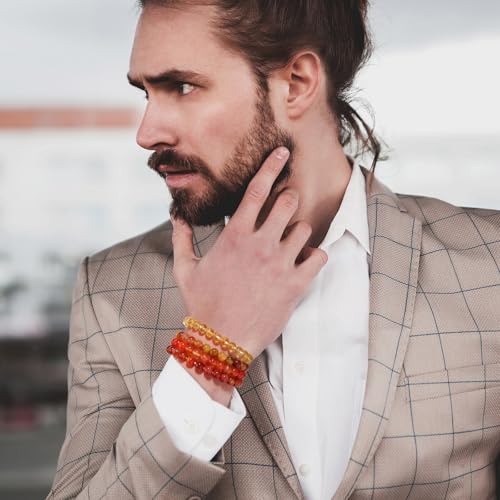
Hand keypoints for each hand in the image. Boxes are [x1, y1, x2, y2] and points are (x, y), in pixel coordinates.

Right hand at [171, 147, 327, 359]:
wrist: (221, 343)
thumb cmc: (202, 305)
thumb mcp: (186, 270)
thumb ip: (182, 238)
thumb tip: (176, 217)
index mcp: (235, 237)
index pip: (256, 190)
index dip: (271, 166)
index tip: (282, 152)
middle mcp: (260, 245)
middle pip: (287, 202)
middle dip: (287, 199)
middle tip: (284, 206)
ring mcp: (280, 264)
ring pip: (304, 228)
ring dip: (298, 230)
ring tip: (289, 242)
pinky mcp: (295, 285)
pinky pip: (319, 257)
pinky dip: (315, 255)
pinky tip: (303, 261)